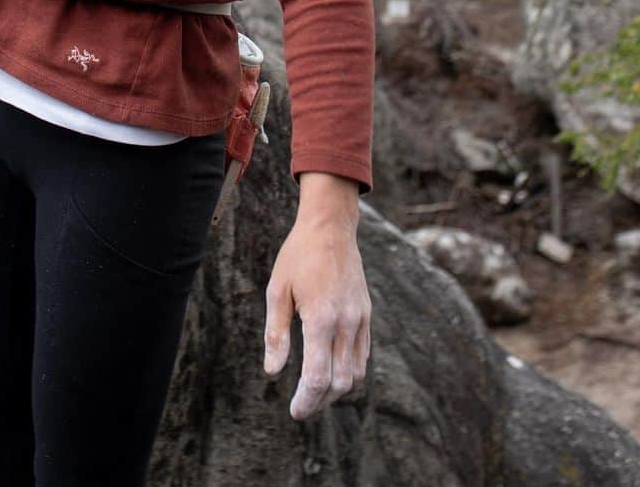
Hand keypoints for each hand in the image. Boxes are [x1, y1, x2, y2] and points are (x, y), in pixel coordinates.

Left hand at [263, 173, 370, 420]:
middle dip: (320, 401)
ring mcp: (360, 319)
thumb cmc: (298, 256)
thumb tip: (273, 372)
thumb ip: (276, 334)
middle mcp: (346, 323)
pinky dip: (349, 371)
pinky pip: (363, 356)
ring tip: (314, 391)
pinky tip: (331, 368)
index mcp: (321, 318)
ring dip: (336, 390)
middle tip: (300, 405)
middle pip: (340, 384)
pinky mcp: (366, 315)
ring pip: (356, 374)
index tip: (294, 411)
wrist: (331, 227)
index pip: (318, 378)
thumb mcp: (277, 291)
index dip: (306, 401)